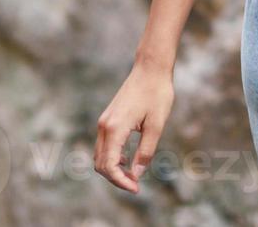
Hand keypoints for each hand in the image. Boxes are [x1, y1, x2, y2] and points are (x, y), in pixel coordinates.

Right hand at [93, 61, 174, 192]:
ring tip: (133, 176)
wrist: (150, 69)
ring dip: (113, 169)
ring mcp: (104, 121)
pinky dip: (112, 157)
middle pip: (100, 164)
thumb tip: (136, 175)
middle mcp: (104, 125)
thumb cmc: (157, 94)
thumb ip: (145, 152)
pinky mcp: (108, 118)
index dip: (121, 181)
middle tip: (136, 185)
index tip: (136, 189)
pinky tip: (127, 160)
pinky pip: (104, 145)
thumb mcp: (156, 125)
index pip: (109, 165)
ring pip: (100, 155)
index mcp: (115, 128)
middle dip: (116, 178)